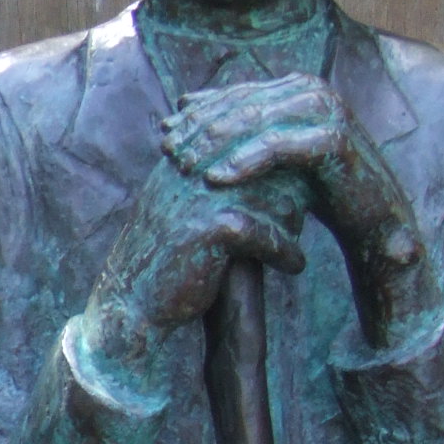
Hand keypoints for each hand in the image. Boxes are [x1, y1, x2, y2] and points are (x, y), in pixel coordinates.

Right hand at [75, 154, 307, 399]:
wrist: (129, 302)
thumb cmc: (164, 260)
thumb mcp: (184, 210)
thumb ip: (215, 185)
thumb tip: (269, 176)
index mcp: (184, 160)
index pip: (243, 140)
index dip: (276, 160)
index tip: (301, 182)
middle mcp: (188, 172)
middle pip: (261, 162)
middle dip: (290, 183)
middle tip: (313, 204)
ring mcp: (196, 199)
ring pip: (269, 194)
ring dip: (292, 217)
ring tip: (301, 233)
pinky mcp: (205, 230)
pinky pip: (263, 232)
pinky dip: (284, 251)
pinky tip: (295, 265)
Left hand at [162, 75, 437, 344]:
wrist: (373, 221)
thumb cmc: (318, 188)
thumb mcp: (271, 155)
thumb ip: (237, 129)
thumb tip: (182, 104)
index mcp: (295, 86)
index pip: (235, 94)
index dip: (197, 113)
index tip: (163, 135)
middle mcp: (311, 89)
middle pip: (240, 104)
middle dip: (199, 128)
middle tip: (166, 151)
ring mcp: (327, 110)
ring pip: (254, 122)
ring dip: (214, 144)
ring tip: (181, 166)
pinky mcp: (334, 138)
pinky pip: (278, 146)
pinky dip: (244, 161)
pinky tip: (215, 180)